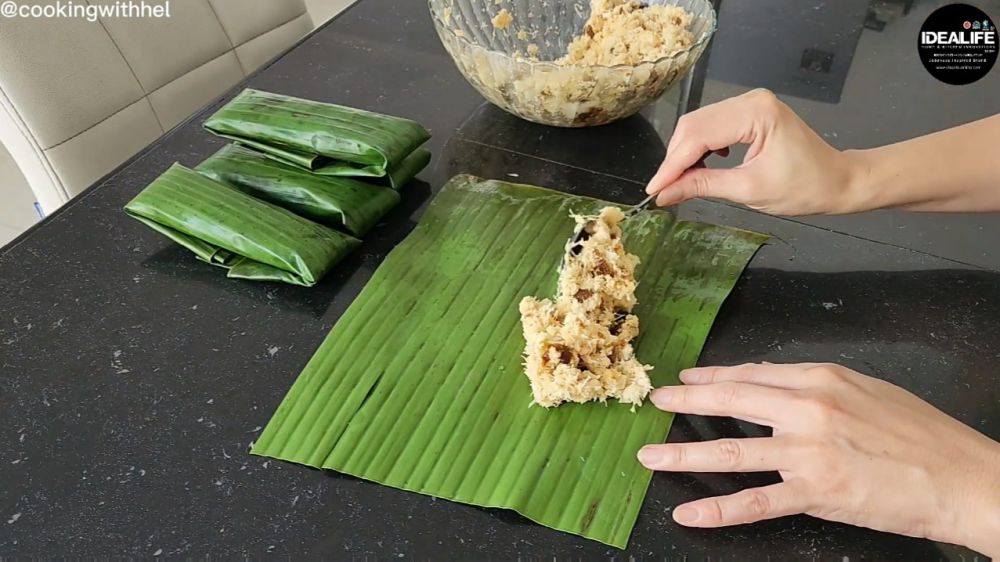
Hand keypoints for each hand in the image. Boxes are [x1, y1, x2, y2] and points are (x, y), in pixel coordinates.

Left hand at [637, 363, 999, 555]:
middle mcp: (808, 409)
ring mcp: (808, 452)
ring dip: (684, 454)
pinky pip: (756, 502)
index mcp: (821, 379)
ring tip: (651, 457)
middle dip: (686, 402)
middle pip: (731, 402)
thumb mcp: (867, 390)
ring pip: (731, 452)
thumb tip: (773, 382)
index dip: (713, 376)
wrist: (963, 476)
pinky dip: (719, 510)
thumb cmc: (921, 434)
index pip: (751, 373)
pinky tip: (690, 514)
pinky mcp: (816, 492)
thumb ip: (817, 386)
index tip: (686, 379)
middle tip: (655, 404)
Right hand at [645, 89, 864, 214]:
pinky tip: (702, 165)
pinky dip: (699, 147)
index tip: (654, 189)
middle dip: (675, 158)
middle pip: (694, 125)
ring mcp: (750, 103)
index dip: (672, 165)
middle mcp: (751, 100)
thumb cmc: (804, 188)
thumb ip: (702, 186)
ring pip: (699, 125)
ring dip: (685, 154)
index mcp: (755, 113)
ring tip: (679, 181)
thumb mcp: (748, 191)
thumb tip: (665, 193)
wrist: (838, 181)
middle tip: (663, 189)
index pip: (698, 136)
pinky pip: (712, 125)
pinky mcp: (750, 112)